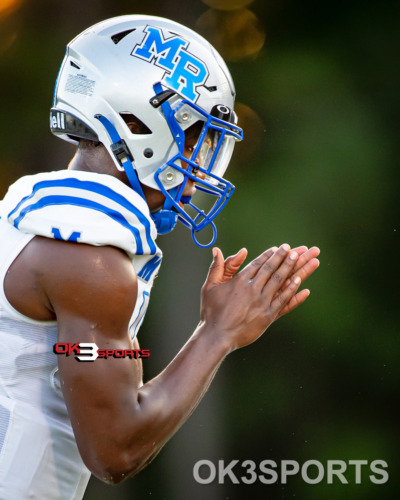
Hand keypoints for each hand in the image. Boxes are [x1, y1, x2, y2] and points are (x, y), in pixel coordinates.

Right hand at [205, 245, 319, 317]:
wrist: (217, 336)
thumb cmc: (211, 312)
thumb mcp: (210, 286)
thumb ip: (216, 267)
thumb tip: (216, 249)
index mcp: (239, 281)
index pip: (258, 263)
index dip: (269, 255)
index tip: (278, 248)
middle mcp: (253, 289)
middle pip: (271, 269)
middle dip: (283, 257)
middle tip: (293, 249)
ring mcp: (262, 302)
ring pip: (280, 281)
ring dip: (291, 268)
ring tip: (300, 257)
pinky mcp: (268, 316)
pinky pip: (283, 300)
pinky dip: (292, 290)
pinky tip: (299, 281)